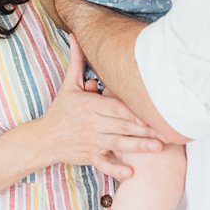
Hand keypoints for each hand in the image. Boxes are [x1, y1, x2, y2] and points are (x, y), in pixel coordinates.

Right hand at [35, 35, 163, 180]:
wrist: (43, 138)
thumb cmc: (61, 111)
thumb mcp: (68, 85)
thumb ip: (76, 62)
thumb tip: (75, 36)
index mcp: (89, 105)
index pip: (115, 107)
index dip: (133, 111)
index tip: (151, 112)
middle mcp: (91, 124)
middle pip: (121, 125)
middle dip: (144, 129)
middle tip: (166, 131)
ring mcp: (91, 141)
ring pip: (118, 143)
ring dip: (138, 146)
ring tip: (157, 148)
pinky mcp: (91, 156)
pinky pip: (105, 163)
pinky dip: (116, 169)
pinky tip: (130, 173)